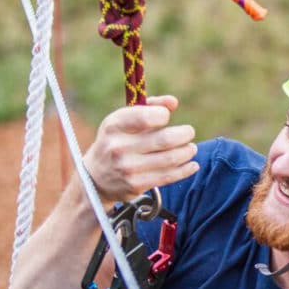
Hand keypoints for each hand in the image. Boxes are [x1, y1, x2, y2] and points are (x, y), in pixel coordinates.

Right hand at [83, 95, 198, 202]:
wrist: (96, 178)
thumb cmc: (115, 141)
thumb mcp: (123, 120)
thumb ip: (149, 107)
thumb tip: (173, 102)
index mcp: (114, 126)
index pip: (145, 117)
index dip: (163, 115)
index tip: (166, 117)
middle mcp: (119, 147)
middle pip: (164, 139)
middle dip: (184, 134)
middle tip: (189, 132)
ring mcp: (128, 168)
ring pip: (170, 159)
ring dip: (187, 152)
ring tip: (191, 148)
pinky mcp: (137, 185)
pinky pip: (168, 176)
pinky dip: (185, 169)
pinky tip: (192, 164)